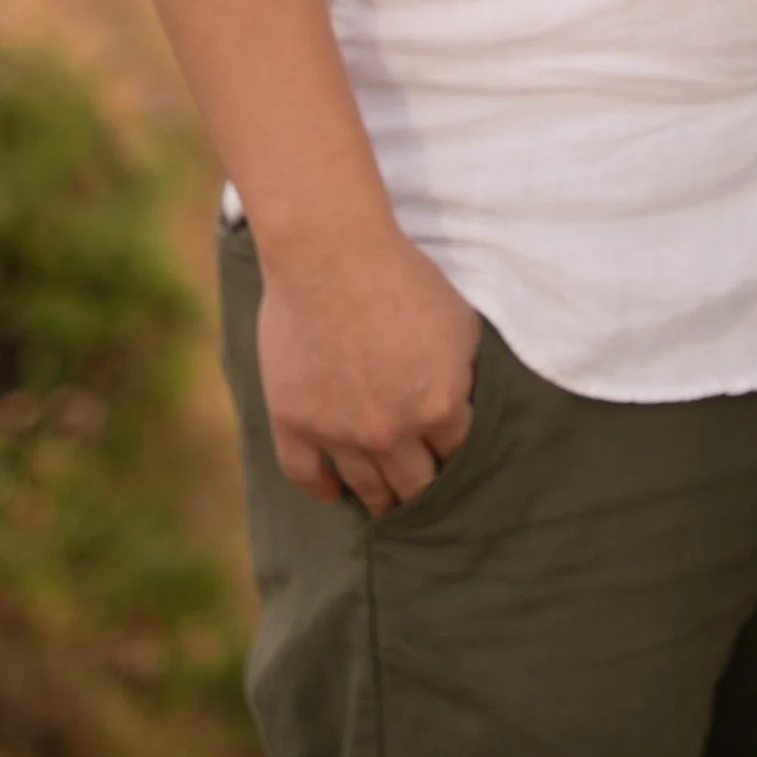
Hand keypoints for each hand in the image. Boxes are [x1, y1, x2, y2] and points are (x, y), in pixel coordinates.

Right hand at [256, 225, 480, 513]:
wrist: (330, 254)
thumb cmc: (401, 275)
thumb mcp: (459, 321)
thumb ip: (463, 372)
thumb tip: (463, 404)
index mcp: (439, 407)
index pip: (456, 452)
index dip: (455, 451)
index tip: (449, 455)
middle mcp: (391, 432)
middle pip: (414, 484)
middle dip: (422, 487)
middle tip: (420, 487)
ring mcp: (338, 434)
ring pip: (365, 488)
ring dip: (379, 498)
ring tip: (384, 502)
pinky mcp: (294, 423)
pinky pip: (305, 475)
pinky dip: (320, 487)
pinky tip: (331, 489)